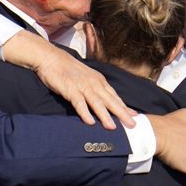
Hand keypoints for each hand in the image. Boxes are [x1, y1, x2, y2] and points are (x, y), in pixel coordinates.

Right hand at [3, 32, 135, 129]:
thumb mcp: (86, 77)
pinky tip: (90, 122)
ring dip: (105, 116)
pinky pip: (79, 103)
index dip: (124, 107)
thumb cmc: (68, 69)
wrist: (51, 58)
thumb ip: (95, 89)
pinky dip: (85, 113)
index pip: (114, 96)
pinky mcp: (70, 89)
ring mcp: (82, 86)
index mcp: (99, 81)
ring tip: (113, 127)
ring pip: (97, 103)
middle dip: (122, 113)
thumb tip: (103, 102)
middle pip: (110, 101)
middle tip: (132, 124)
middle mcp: (94, 83)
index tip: (134, 115)